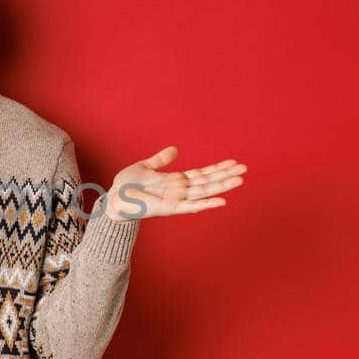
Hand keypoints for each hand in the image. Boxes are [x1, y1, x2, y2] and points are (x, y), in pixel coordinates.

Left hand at [101, 146, 246, 220]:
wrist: (113, 199)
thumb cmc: (127, 185)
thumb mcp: (145, 167)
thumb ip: (161, 160)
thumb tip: (175, 150)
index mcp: (175, 181)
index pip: (201, 174)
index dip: (217, 168)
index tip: (233, 162)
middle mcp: (179, 191)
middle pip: (207, 182)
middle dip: (226, 175)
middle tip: (245, 169)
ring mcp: (175, 200)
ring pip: (203, 192)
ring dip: (222, 186)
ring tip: (239, 180)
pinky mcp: (169, 209)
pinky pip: (190, 206)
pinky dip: (206, 203)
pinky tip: (221, 201)